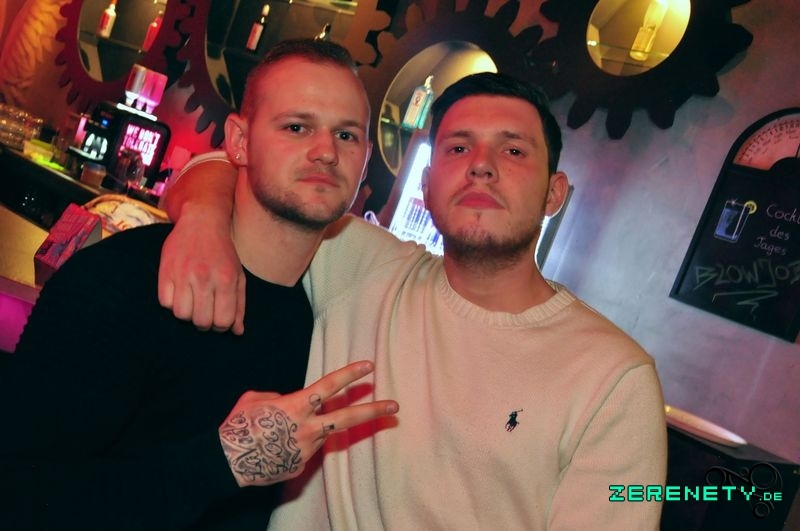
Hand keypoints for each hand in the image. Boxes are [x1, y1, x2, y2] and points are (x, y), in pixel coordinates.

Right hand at [158, 205, 245, 333]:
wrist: (202, 221)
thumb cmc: (223, 253)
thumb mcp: (238, 275)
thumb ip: (239, 305)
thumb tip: (237, 332)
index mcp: (226, 279)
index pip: (223, 321)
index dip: (221, 326)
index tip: (219, 319)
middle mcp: (205, 277)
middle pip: (201, 321)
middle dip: (204, 322)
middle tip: (205, 311)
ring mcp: (183, 274)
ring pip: (181, 315)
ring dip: (187, 313)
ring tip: (192, 301)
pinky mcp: (165, 271)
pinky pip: (165, 303)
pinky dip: (172, 302)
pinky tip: (180, 292)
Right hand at [219, 361, 397, 486]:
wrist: (225, 464)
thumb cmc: (237, 427)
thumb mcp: (253, 399)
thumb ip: (277, 397)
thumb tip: (287, 401)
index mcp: (297, 406)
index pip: (330, 385)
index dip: (350, 374)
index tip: (369, 366)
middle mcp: (307, 428)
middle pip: (347, 418)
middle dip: (373, 411)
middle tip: (395, 406)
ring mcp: (306, 449)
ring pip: (319, 434)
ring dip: (311, 430)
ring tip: (278, 432)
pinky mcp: (299, 466)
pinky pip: (302, 450)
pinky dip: (293, 446)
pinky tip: (272, 448)